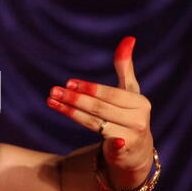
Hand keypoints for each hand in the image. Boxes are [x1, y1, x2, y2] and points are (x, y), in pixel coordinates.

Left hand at [47, 36, 154, 188]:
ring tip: (51, 102)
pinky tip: (102, 143)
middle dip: (75, 98)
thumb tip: (129, 38)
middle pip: (100, 108)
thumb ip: (125, 67)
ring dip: (71, 113)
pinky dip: (109, 143)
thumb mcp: (129, 91)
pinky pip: (109, 144)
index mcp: (140, 102)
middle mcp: (139, 119)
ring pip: (96, 123)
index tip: (68, 82)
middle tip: (54, 91)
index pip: (110, 93)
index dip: (89, 88)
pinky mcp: (123, 152)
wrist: (138, 152)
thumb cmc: (129, 115)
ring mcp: (132, 137)